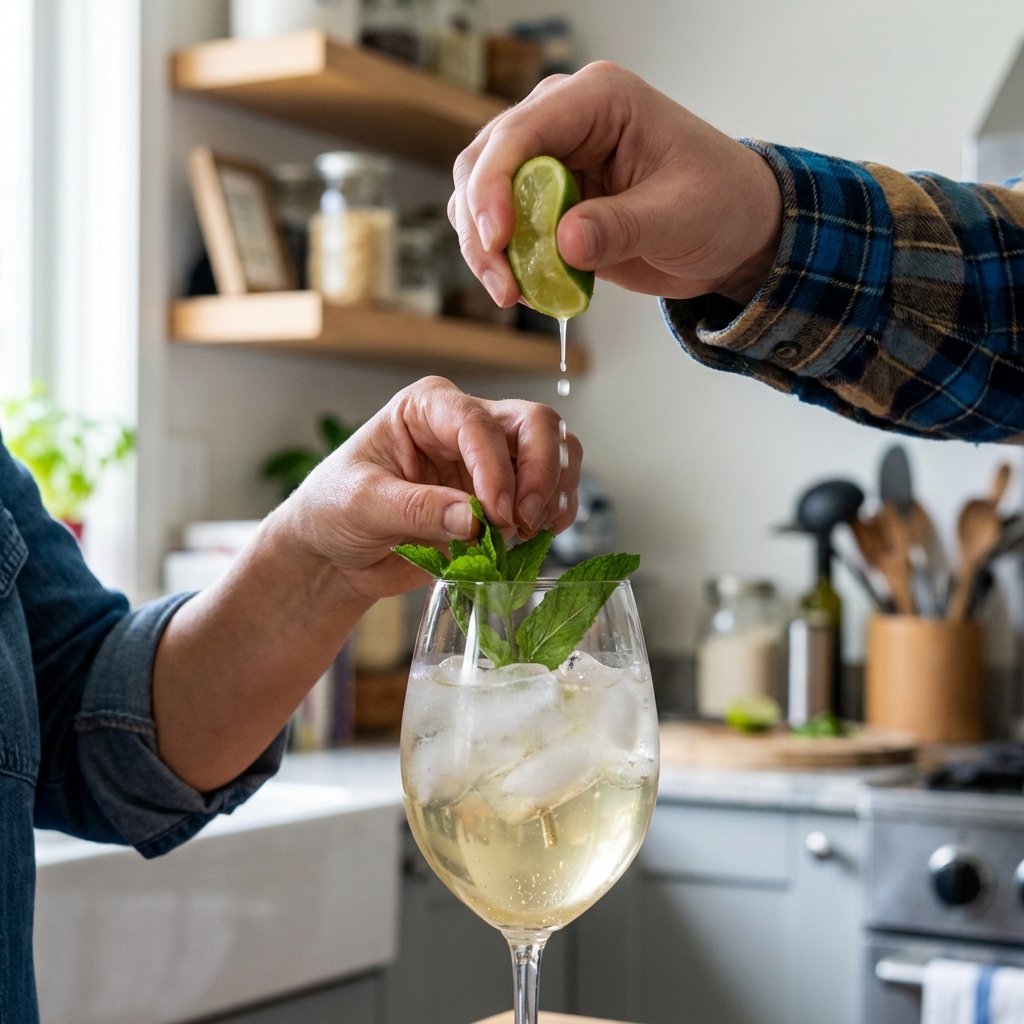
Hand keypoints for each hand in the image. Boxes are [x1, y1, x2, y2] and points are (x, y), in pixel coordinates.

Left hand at [275, 375, 582, 601]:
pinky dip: (556, 513)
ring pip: (556, 450)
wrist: (338, 554)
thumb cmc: (334, 511)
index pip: (478, 422)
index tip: (494, 514)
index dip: (495, 467)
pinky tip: (534, 538)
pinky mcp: (506, 495)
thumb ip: (416, 509)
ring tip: (530, 531)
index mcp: (427, 407)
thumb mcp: (360, 505)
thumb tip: (474, 520)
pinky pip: (553, 491)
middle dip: (541, 471)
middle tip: (524, 520)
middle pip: (535, 424)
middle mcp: (467, 423)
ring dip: (556, 492)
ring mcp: (493, 459)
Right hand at [449, 61, 782, 306]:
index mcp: (599, 100)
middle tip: (503, 283)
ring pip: (479, 196)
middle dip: (481, 226)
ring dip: (484, 248)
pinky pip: (501, 227)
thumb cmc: (722, 205)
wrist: (736, 233)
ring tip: (513, 293)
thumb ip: (621, 228)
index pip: (520, 132)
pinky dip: (503, 260)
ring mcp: (551, 161)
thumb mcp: (680, 216)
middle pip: (484, 163)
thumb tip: (564, 244)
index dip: (494, 185)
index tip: (498, 239)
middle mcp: (564, 121)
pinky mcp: (547, 201)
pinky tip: (526, 288)